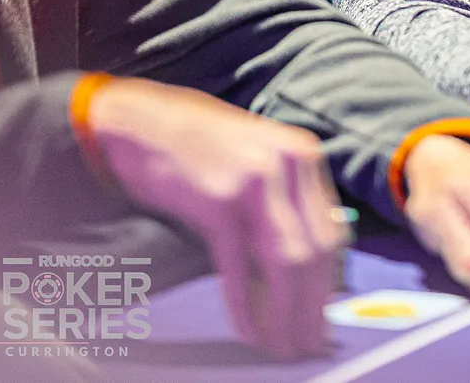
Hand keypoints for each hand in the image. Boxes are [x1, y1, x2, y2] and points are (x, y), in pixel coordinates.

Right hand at [88, 77, 349, 359]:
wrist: (137, 122)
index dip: (329, 283)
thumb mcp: (254, 160)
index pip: (331, 232)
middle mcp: (288, 164)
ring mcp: (256, 181)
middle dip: (313, 308)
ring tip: (281, 346)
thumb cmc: (195, 149)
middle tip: (307, 345)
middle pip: (316, 252)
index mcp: (302, 155)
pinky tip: (249, 330)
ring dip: (286, 315)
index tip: (324, 318)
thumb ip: (284, 200)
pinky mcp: (220, 201)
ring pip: (288, 264)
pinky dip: (247, 306)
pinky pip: (242, 267)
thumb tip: (309, 265)